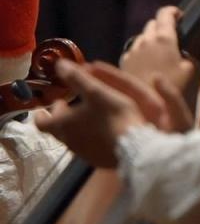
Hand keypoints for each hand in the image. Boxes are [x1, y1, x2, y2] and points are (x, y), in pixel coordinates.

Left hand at [33, 59, 185, 166]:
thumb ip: (77, 78)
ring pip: (72, 138)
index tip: (47, 107)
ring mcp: (83, 152)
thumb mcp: (96, 91)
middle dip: (62, 117)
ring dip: (76, 128)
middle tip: (70, 107)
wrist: (134, 146)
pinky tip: (102, 133)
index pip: (42, 122)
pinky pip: (88, 147)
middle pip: (57, 130)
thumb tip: (59, 64)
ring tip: (88, 119)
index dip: (42, 114)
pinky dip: (89, 138)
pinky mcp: (98, 160)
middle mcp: (68, 141)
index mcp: (63, 125)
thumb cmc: (113, 116)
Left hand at [119, 6, 195, 128]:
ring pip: (142, 36)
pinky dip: (140, 52)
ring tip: (157, 53)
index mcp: (165, 38)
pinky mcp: (124, 60)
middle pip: (152, 23)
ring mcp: (133, 49)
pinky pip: (134, 49)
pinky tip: (145, 64)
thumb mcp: (188, 71)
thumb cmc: (171, 86)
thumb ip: (186, 56)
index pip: (165, 13)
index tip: (179, 16)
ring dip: (150, 39)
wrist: (143, 103)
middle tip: (170, 39)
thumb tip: (181, 54)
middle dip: (161, 27)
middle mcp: (147, 39)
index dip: (173, 11)